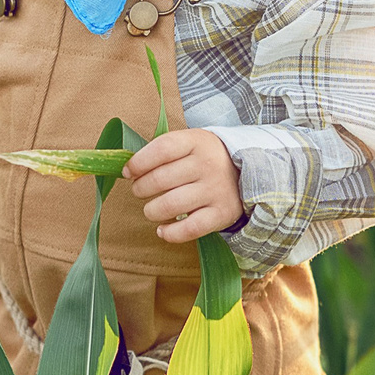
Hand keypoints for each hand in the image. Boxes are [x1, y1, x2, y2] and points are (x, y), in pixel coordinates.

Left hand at [126, 129, 244, 243]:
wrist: (246, 173)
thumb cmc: (205, 158)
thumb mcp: (189, 143)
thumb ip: (161, 151)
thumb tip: (128, 170)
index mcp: (197, 142)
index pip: (162, 149)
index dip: (139, 162)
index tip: (128, 172)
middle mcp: (208, 165)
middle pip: (160, 179)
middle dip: (141, 188)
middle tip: (139, 191)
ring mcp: (216, 190)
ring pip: (170, 205)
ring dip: (151, 211)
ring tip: (151, 210)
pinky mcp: (222, 214)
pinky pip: (189, 229)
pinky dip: (170, 233)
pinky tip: (163, 230)